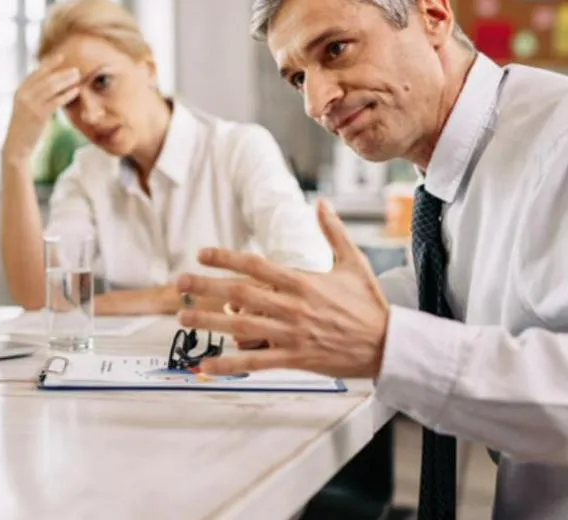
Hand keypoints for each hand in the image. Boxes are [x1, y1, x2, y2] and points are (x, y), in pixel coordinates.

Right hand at [2, 55, 80, 163]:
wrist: (17, 145)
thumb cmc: (26, 128)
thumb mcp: (27, 108)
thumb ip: (36, 97)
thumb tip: (51, 89)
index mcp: (20, 91)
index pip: (36, 73)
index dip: (48, 64)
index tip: (60, 56)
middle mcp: (24, 95)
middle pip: (45, 78)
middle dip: (62, 72)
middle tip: (76, 69)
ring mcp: (30, 104)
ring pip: (51, 87)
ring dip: (66, 80)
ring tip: (78, 76)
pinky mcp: (38, 115)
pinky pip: (55, 101)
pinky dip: (66, 94)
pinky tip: (76, 91)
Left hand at [177, 200, 389, 378]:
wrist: (388, 344)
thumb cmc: (369, 304)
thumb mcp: (354, 262)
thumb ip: (334, 231)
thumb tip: (322, 203)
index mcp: (303, 281)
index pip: (255, 264)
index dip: (225, 257)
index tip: (202, 253)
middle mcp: (292, 306)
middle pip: (240, 293)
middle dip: (206, 286)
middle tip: (180, 282)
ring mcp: (291, 334)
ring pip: (241, 327)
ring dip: (209, 321)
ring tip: (183, 315)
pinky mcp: (295, 358)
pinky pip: (256, 363)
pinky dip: (229, 365)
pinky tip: (206, 366)